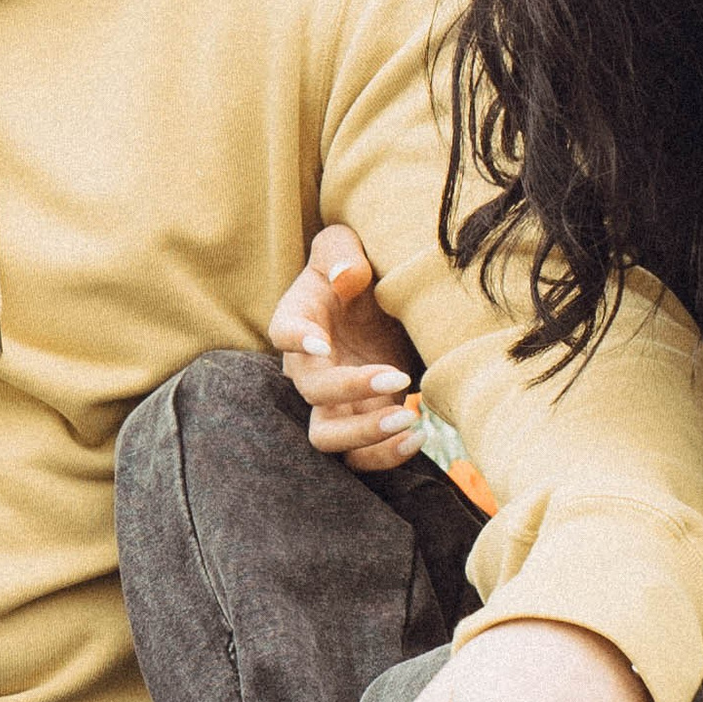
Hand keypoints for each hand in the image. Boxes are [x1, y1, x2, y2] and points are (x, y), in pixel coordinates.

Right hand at [268, 222, 422, 473]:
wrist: (378, 301)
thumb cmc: (354, 269)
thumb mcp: (346, 245)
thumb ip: (342, 252)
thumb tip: (349, 277)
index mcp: (300, 318)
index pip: (284, 331)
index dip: (295, 340)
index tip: (322, 342)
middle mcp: (310, 365)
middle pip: (310, 392)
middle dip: (350, 390)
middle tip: (397, 376)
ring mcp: (334, 399)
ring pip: (326, 438)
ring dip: (364, 435)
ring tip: (409, 419)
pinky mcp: (361, 418)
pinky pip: (359, 456)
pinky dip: (385, 456)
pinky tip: (418, 436)